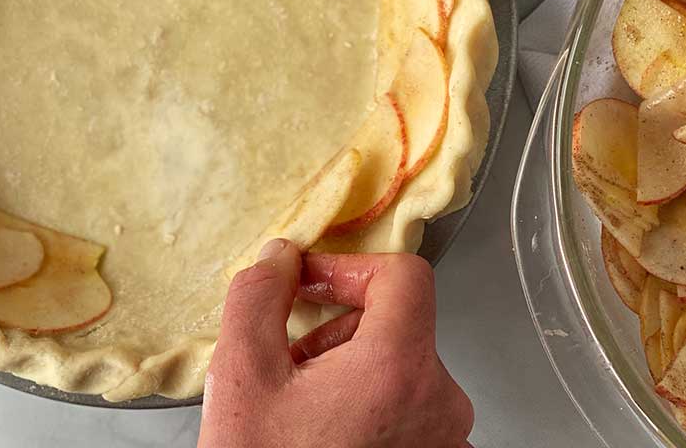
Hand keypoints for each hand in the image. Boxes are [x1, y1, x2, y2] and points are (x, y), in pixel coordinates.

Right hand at [199, 242, 473, 447]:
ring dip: (348, 369)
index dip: (349, 267)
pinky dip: (368, 405)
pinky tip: (323, 432)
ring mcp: (444, 441)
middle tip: (288, 360)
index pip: (404, 275)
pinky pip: (409, 410)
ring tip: (299, 406)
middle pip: (397, 324)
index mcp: (399, 368)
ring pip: (400, 367)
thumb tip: (281, 257)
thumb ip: (259, 295)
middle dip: (336, 329)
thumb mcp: (241, 374)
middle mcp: (440, 404)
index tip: (310, 285)